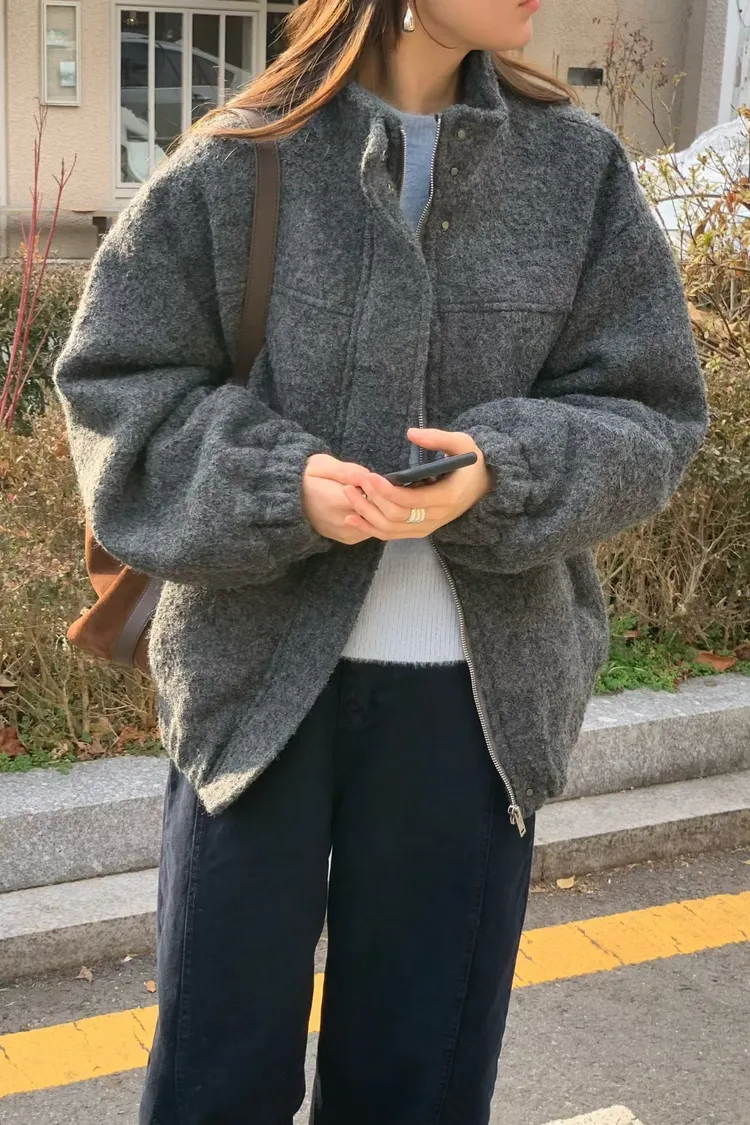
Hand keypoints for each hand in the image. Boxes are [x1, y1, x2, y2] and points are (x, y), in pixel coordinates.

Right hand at [303, 453, 373, 544]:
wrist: (290, 501)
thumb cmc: (306, 478)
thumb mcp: (321, 465)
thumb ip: (346, 471)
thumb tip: (368, 476)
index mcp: (336, 501)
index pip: (372, 496)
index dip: (378, 486)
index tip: (375, 478)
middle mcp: (342, 522)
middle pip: (377, 512)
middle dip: (382, 499)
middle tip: (378, 487)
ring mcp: (345, 533)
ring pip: (375, 523)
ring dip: (379, 511)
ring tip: (373, 497)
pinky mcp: (347, 539)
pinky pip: (369, 530)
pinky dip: (372, 520)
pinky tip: (368, 508)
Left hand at [342, 429, 491, 541]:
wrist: (484, 486)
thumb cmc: (471, 463)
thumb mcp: (462, 443)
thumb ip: (438, 438)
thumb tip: (412, 433)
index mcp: (447, 496)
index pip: (411, 500)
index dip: (387, 491)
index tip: (369, 477)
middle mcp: (437, 517)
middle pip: (397, 516)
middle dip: (372, 500)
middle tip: (354, 483)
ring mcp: (428, 527)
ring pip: (391, 529)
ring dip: (367, 515)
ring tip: (349, 495)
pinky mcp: (420, 530)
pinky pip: (392, 535)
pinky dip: (370, 529)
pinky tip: (352, 519)